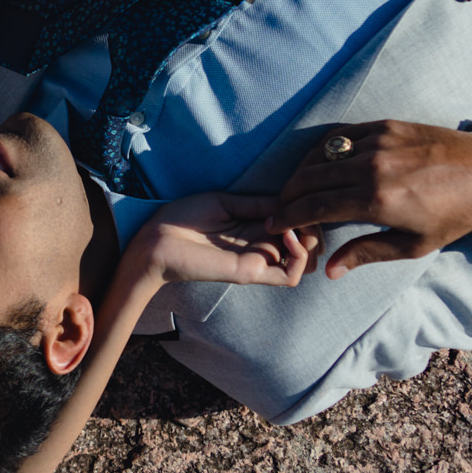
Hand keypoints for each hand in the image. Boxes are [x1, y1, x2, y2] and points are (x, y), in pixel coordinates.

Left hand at [135, 191, 319, 288]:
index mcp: (254, 227)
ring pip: (306, 261)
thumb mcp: (225, 202)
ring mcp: (259, 261)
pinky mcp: (251, 273)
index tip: (301, 196)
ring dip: (311, 241)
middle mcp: (261, 245)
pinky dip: (299, 255)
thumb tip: (288, 199)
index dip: (305, 212)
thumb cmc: (183, 218)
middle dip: (314, 226)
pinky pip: (290, 276)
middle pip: (307, 244)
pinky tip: (287, 235)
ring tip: (296, 224)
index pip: (296, 225)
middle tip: (306, 212)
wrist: (157, 240)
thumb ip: (257, 204)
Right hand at [262, 120, 471, 279]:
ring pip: (320, 155)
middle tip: (278, 209)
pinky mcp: (386, 125)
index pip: (315, 207)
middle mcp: (372, 168)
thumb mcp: (413, 245)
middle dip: (287, 196)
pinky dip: (322, 150)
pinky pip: (341, 136)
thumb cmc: (454, 215)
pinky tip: (319, 163)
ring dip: (301, 173)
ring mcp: (378, 143)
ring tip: (294, 189)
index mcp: (377, 201)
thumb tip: (330, 270)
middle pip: (309, 179)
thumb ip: (366, 252)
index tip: (274, 225)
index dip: (288, 217)